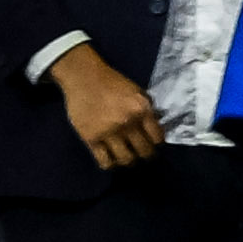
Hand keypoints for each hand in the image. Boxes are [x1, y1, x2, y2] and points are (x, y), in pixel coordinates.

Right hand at [49, 47, 165, 169]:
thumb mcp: (136, 91)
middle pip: (144, 152)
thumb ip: (147, 109)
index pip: (158, 138)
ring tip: (126, 157)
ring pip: (126, 160)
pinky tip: (111, 159)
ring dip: (128, 161)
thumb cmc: (112, 82)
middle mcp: (127, 123)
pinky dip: (110, 164)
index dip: (157, 143)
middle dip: (145, 154)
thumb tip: (156, 127)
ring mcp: (109, 132)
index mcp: (141, 109)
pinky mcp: (91, 139)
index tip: (153, 144)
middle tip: (142, 154)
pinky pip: (105, 161)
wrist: (84, 77)